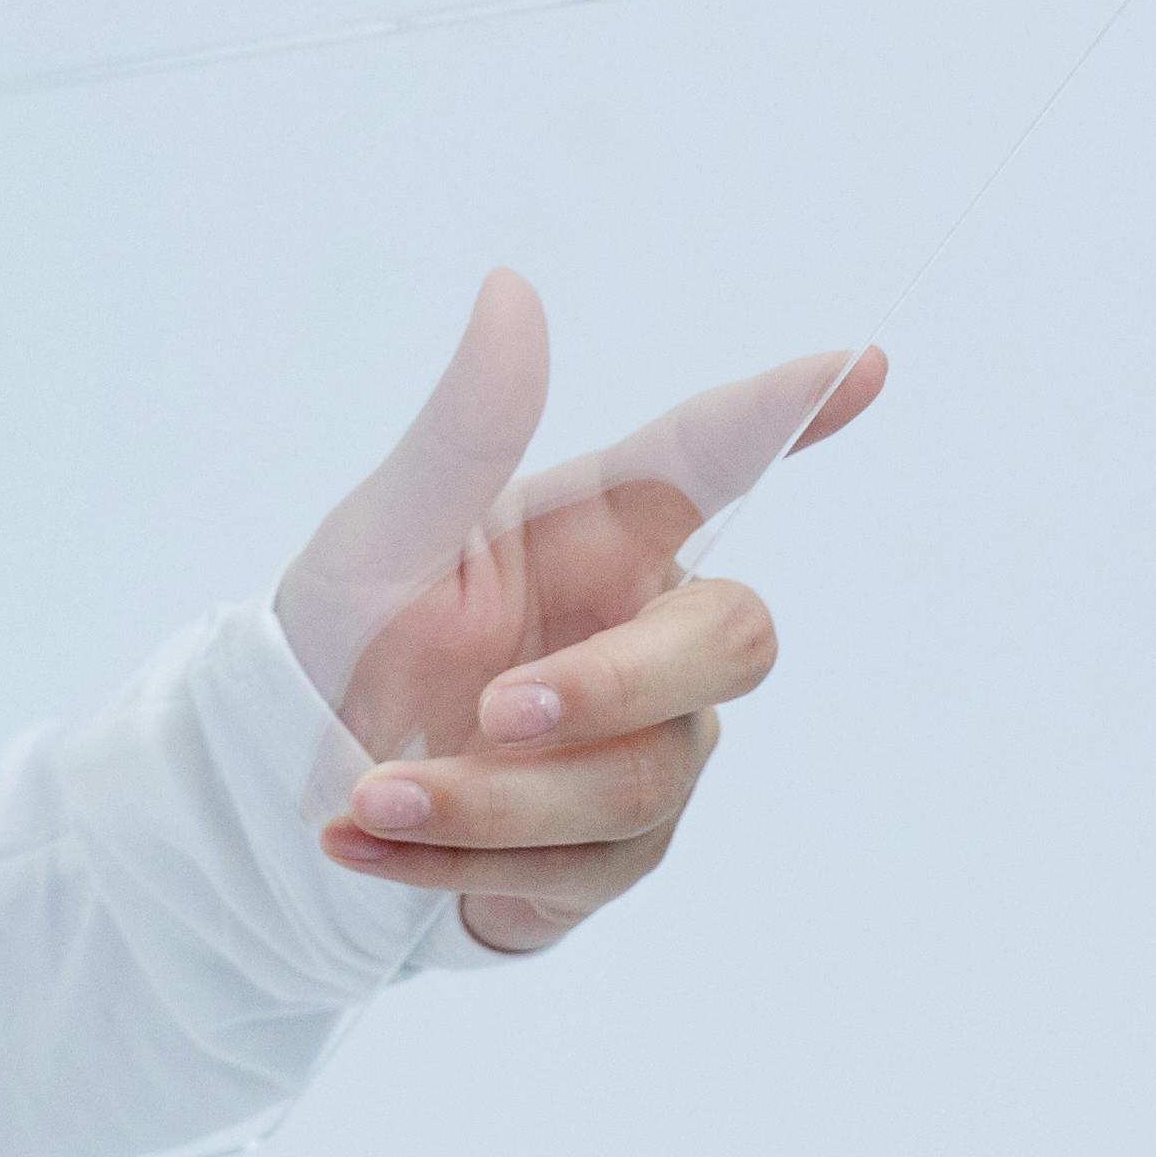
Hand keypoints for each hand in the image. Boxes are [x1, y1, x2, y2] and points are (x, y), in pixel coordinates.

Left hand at [281, 272, 885, 956]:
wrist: (290, 781)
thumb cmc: (348, 630)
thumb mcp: (382, 535)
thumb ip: (462, 433)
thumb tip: (512, 288)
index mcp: (594, 530)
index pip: (711, 458)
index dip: (788, 414)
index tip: (865, 361)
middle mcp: (642, 629)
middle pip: (733, 640)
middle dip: (612, 685)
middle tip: (491, 709)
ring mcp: (645, 745)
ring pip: (639, 779)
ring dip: (492, 797)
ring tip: (370, 795)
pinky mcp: (615, 852)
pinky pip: (578, 867)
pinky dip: (459, 858)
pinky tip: (361, 843)